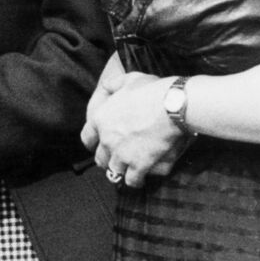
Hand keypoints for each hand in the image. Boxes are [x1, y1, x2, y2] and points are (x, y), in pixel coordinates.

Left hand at [82, 61, 185, 187]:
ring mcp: (122, 154)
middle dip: (108, 159)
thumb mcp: (127, 80)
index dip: (93, 143)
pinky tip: (141, 179)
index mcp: (100, 119)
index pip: (87, 138)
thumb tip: (106, 86)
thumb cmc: (151, 90)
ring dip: (121, 170)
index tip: (98, 145)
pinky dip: (136, 180)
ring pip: (114, 171)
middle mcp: (107, 139)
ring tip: (129, 170)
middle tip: (117, 158)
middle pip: (100, 158)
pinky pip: (132, 180)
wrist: (172, 106)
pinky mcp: (139, 165)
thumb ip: (113, 85)